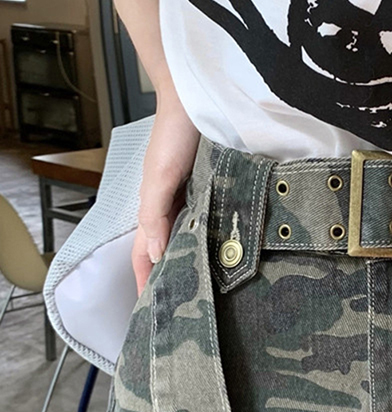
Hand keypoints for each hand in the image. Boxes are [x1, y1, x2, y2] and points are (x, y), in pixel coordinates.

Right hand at [132, 89, 200, 295]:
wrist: (198, 101)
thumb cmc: (173, 136)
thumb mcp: (160, 178)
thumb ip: (155, 215)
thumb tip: (154, 254)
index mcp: (153, 210)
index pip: (144, 255)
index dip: (145, 281)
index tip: (151, 311)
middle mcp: (173, 210)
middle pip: (168, 254)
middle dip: (171, 280)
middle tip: (183, 311)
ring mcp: (195, 203)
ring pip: (191, 243)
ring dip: (196, 266)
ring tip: (205, 294)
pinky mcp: (216, 194)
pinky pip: (212, 226)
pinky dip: (215, 244)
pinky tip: (227, 258)